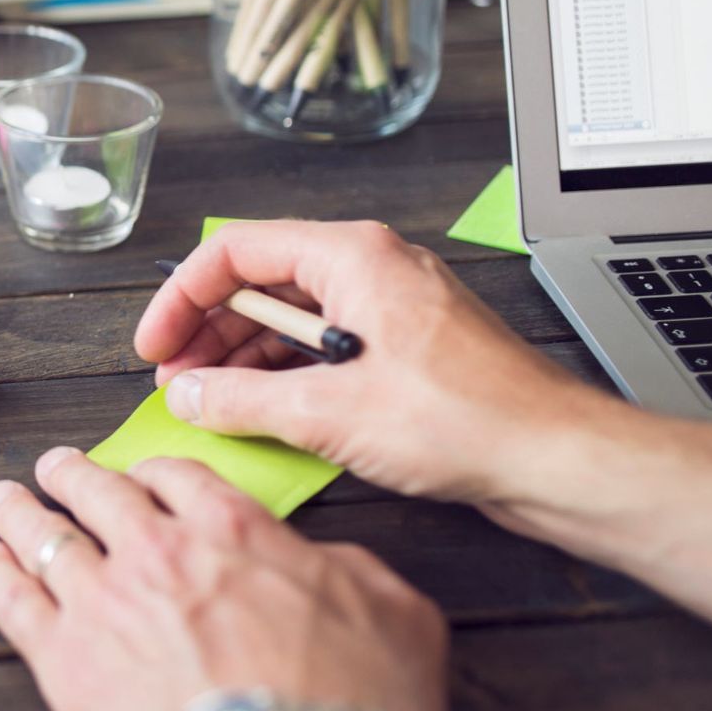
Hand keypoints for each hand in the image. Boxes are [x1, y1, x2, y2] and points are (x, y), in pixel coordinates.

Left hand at [0, 448, 447, 710]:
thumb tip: (321, 560)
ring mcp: (103, 601)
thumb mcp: (396, 613)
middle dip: (73, 473)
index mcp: (235, 531)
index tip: (142, 472)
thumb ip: (347, 568)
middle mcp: (159, 551)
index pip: (179, 475)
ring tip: (1, 498)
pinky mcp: (64, 660)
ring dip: (18, 509)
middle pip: (99, 491)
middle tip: (56, 466)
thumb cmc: (359, 710)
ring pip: (44, 534)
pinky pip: (11, 597)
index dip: (155, 468)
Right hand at [134, 219, 613, 503]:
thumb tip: (188, 395)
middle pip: (260, 283)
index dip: (182, 298)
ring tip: (207, 401)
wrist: (555, 459)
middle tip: (174, 381)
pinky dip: (283, 374)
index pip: (236, 251)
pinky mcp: (404, 349)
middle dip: (208, 332)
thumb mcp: (327, 412)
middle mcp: (372, 269)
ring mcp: (391, 308)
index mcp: (353, 256)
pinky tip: (259, 411)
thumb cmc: (467, 420)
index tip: (155, 344)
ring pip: (289, 318)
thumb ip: (239, 401)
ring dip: (241, 358)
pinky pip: (323, 347)